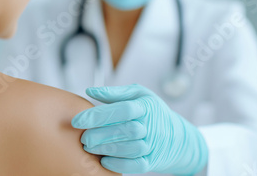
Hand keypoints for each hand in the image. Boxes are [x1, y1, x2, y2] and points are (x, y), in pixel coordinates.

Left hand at [72, 84, 207, 174]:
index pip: (121, 109)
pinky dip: (119, 164)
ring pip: (129, 149)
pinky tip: (104, 160)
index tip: (77, 121)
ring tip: (90, 147)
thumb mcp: (139, 95)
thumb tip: (90, 90)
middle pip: (124, 130)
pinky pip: (136, 165)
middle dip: (99, 135)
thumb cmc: (153, 112)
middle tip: (83, 137)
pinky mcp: (152, 161)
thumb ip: (114, 93)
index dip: (98, 115)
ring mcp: (153, 144)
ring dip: (106, 149)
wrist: (179, 137)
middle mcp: (151, 125)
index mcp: (145, 106)